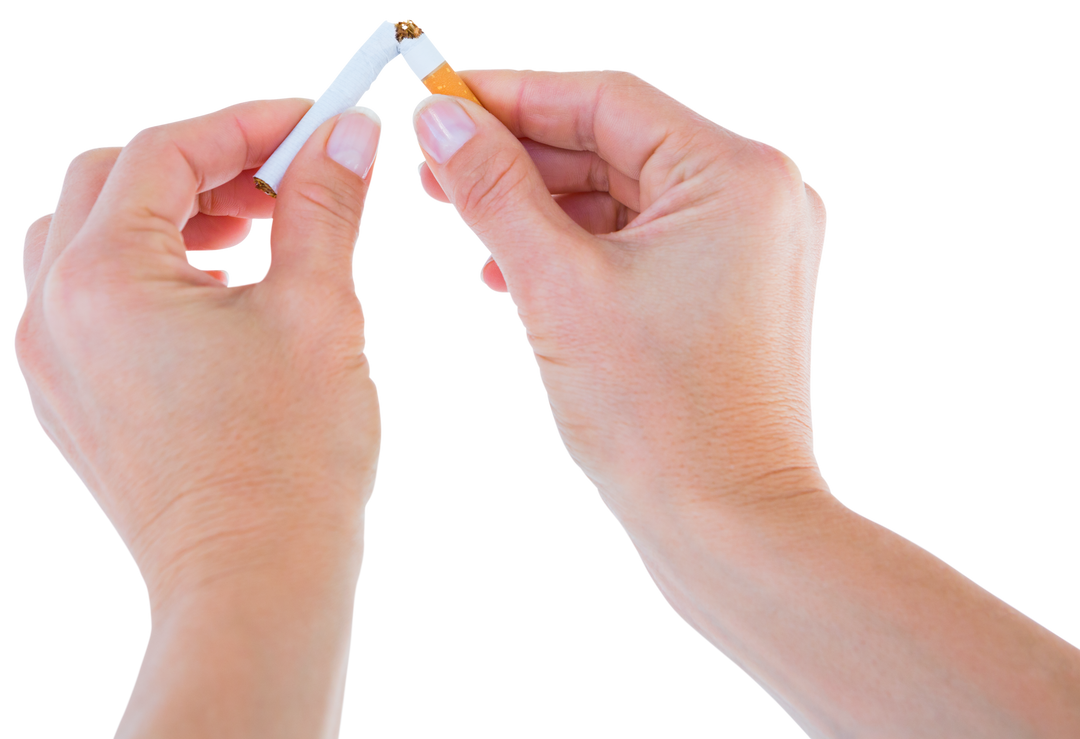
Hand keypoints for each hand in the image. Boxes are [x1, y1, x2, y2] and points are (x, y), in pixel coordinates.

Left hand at [15, 97, 385, 735]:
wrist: (252, 583)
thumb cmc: (287, 462)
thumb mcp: (318, 310)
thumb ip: (323, 205)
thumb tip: (345, 137)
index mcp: (105, 277)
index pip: (168, 150)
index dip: (249, 123)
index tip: (312, 121)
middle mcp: (55, 312)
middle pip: (111, 182)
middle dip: (203, 167)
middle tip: (281, 182)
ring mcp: (54, 363)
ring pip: (90, 238)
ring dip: (170, 218)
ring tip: (251, 242)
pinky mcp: (74, 402)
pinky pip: (92, 301)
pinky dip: (151, 273)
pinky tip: (219, 301)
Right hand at [409, 70, 1079, 736]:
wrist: (728, 527)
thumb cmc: (661, 422)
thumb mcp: (556, 288)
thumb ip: (494, 191)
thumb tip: (443, 119)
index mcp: (737, 178)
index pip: (605, 101)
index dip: (512, 95)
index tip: (441, 96)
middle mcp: (759, 200)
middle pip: (615, 144)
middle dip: (520, 156)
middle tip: (439, 161)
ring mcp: (751, 248)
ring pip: (623, 197)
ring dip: (543, 205)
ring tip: (467, 218)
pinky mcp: (732, 291)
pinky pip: (642, 243)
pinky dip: (579, 249)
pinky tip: (516, 271)